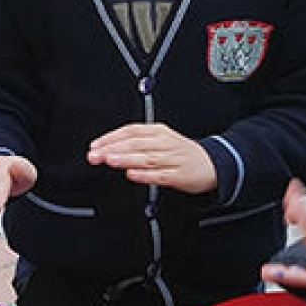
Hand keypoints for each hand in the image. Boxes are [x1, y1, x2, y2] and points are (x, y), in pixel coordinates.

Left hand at [86, 123, 216, 193]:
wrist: (210, 164)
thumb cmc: (179, 153)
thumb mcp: (159, 140)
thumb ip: (135, 144)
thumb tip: (107, 149)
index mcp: (158, 131)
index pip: (131, 131)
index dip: (111, 137)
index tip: (95, 145)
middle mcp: (165, 143)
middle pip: (136, 144)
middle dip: (114, 149)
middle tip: (96, 155)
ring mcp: (173, 159)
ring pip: (146, 158)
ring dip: (126, 159)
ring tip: (110, 161)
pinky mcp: (179, 175)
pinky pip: (160, 174)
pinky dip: (145, 175)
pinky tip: (132, 174)